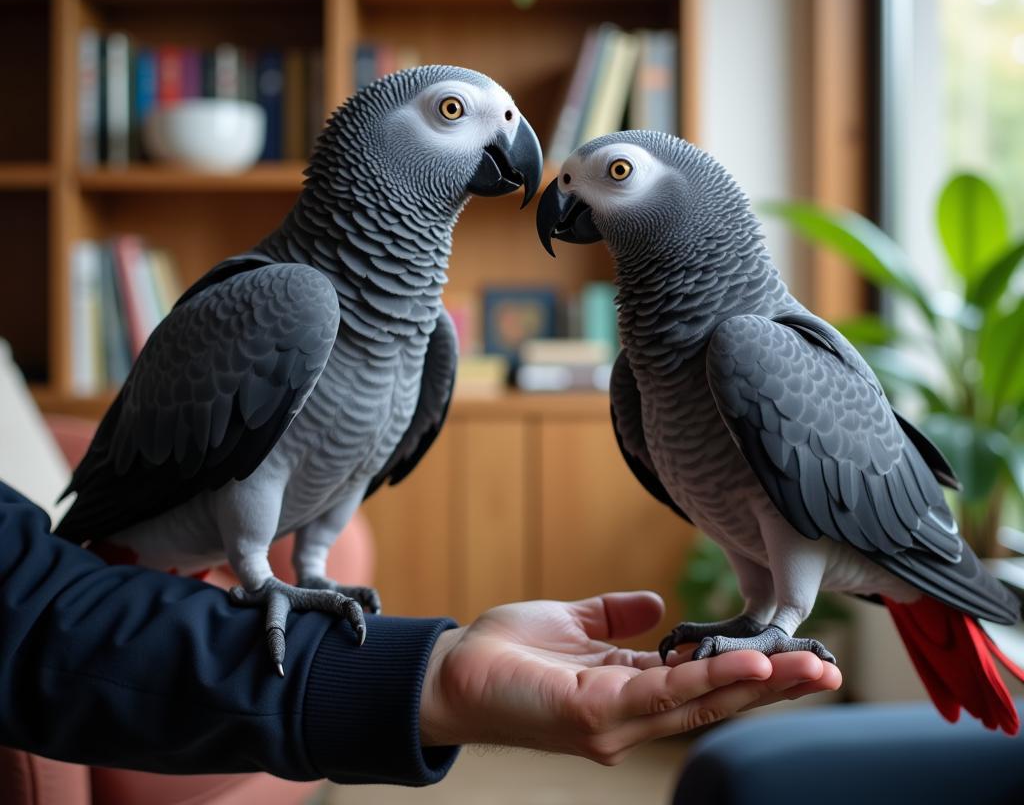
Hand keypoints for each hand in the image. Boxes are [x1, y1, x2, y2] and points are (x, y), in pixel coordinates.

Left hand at [419, 591, 841, 764]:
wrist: (452, 671)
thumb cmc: (510, 653)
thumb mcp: (574, 622)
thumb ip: (616, 617)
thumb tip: (657, 606)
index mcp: (633, 690)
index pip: (706, 684)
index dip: (754, 671)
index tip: (799, 651)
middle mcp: (634, 716)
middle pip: (718, 702)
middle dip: (776, 686)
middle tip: (832, 668)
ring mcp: (618, 722)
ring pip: (703, 703)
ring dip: (758, 685)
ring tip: (808, 667)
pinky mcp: (596, 715)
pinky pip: (664, 695)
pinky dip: (710, 681)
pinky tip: (748, 667)